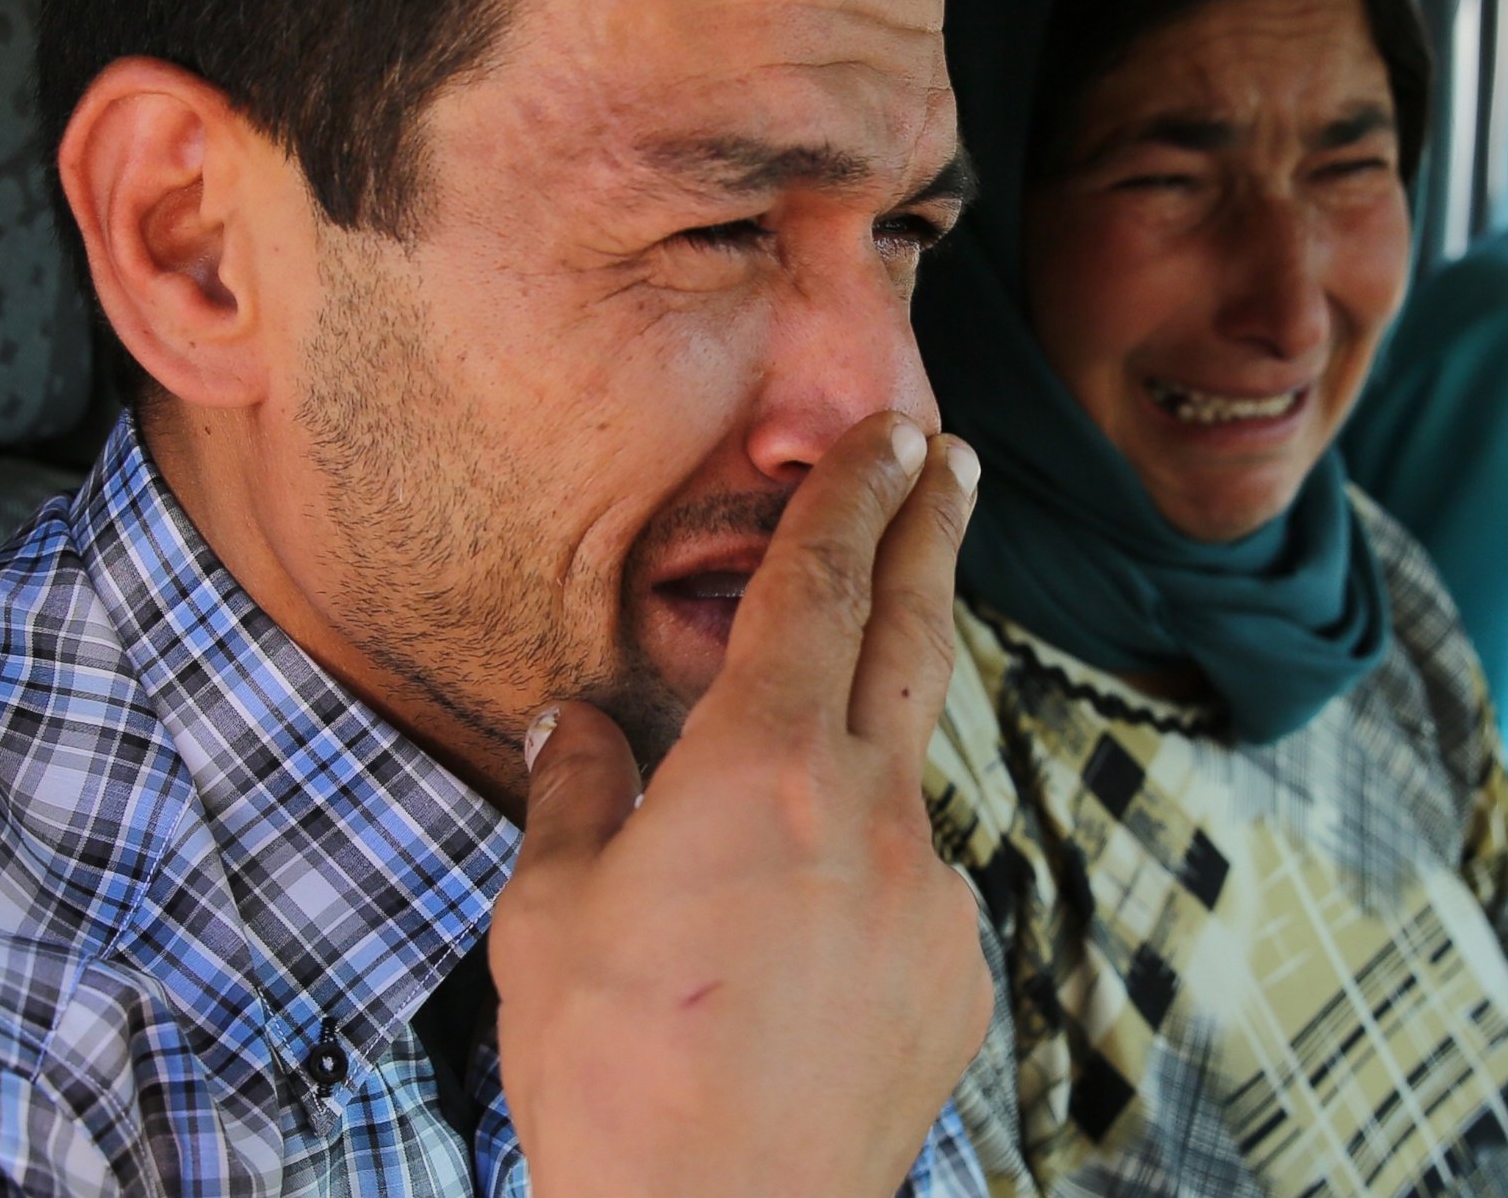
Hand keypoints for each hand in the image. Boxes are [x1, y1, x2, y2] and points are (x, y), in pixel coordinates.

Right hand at [490, 413, 990, 1197]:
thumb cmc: (613, 1075)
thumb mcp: (549, 919)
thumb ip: (575, 797)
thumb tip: (571, 726)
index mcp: (763, 769)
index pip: (822, 588)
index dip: (855, 496)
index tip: (890, 433)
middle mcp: (870, 811)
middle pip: (914, 634)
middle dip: (932, 532)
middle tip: (956, 460)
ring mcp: (930, 897)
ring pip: (898, 783)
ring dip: (860, 754)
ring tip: (772, 826)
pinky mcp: (958, 978)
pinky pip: (909, 894)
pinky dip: (859, 888)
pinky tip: (796, 960)